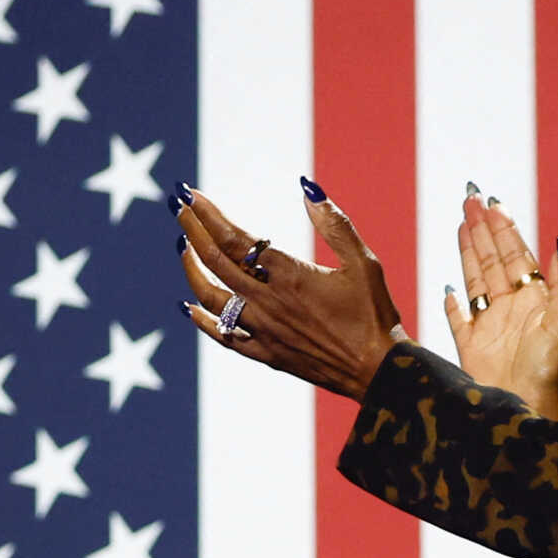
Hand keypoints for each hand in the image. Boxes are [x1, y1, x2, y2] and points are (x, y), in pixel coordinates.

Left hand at [178, 186, 404, 399]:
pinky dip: (203, 320)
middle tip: (179, 207)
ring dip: (192, 269)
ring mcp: (263, 330)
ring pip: (212, 297)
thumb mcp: (363, 262)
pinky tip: (189, 306)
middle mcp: (268, 301)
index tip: (191, 195)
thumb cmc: (374, 313)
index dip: (209, 215)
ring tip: (183, 247)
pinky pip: (224, 337)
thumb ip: (334, 224)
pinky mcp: (266, 354)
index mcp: (290, 275)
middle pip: (216, 261)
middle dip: (193, 230)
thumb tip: (307, 187)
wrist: (378, 370)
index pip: (236, 238)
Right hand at [443, 190, 557, 419]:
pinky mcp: (470, 345)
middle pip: (493, 258)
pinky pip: (459, 319)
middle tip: (470, 197)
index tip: (492, 202)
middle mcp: (510, 307)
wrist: (528, 408)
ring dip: (467, 251)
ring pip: (475, 278)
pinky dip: (452, 304)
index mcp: (533, 299)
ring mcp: (489, 325)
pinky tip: (448, 289)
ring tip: (461, 223)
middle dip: (481, 228)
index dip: (504, 228)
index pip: (516, 254)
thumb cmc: (550, 371)